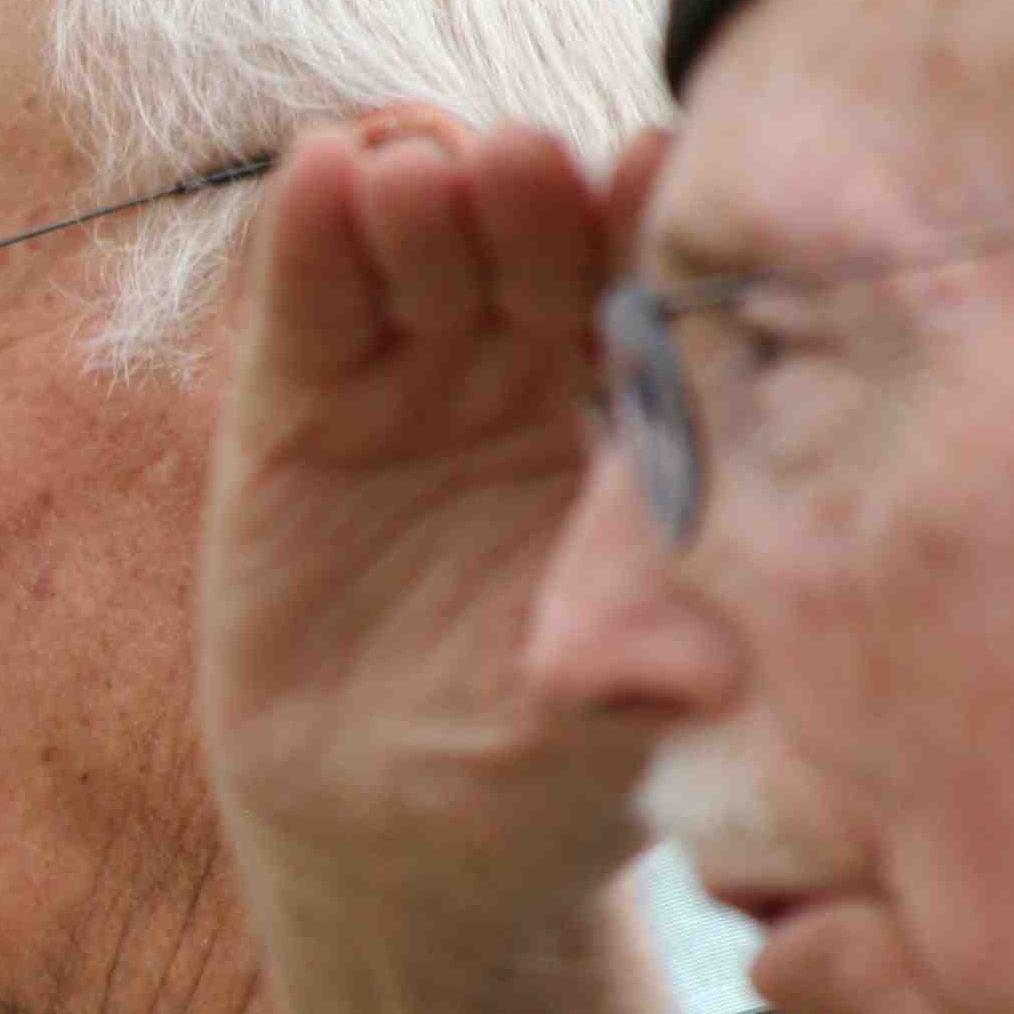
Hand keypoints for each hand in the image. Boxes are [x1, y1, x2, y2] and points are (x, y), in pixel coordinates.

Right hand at [200, 124, 661, 965]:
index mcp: (645, 427)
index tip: (661, 177)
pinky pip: (310, 294)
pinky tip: (325, 173)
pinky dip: (311, 226)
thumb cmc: (539, 784)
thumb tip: (712, 666)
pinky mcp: (301, 399)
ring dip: (427, 191)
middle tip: (522, 170)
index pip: (657, 299)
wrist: (383, 843)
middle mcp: (539, 378)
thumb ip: (653, 675)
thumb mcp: (610, 734)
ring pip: (428, 240)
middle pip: (541, 238)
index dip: (654, 232)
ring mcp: (419, 377)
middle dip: (531, 195)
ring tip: (419, 183)